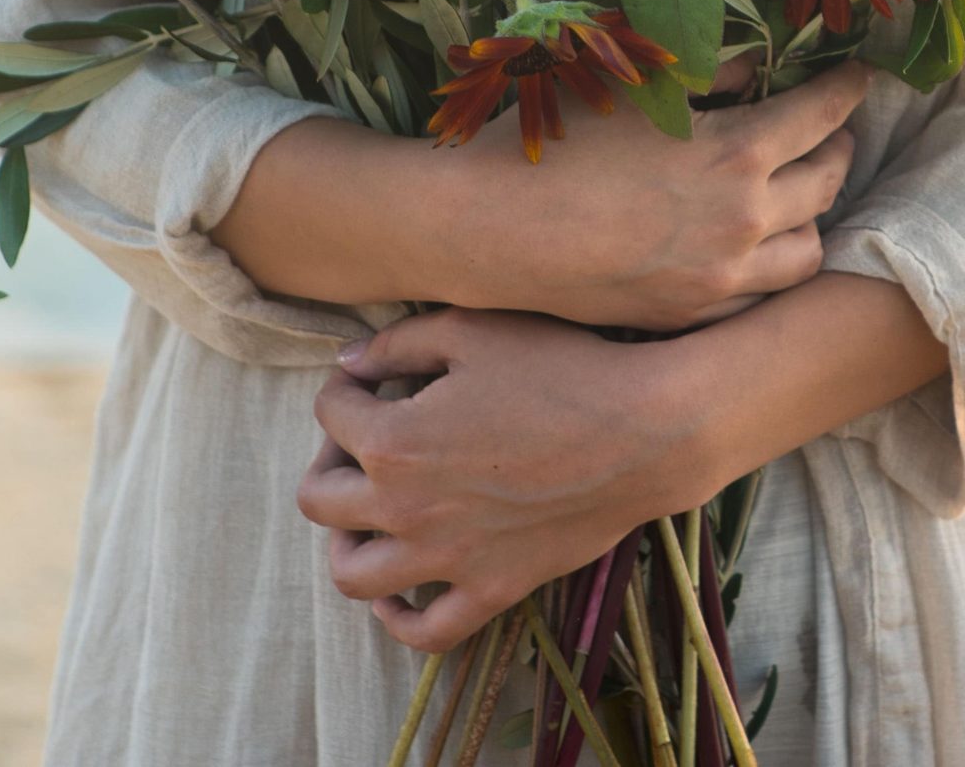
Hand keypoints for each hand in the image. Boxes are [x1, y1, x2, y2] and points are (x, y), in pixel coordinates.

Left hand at [298, 307, 709, 653]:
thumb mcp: (473, 331)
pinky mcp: (492, 590)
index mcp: (392, 441)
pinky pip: (424, 631)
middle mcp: (405, 509)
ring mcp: (447, 560)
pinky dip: (398, 617)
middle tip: (366, 440)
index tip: (373, 379)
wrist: (645, 432)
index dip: (345, 387)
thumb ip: (397, 344)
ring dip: (347, 541)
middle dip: (330, 460)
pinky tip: (401, 588)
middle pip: (319, 499)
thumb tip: (349, 362)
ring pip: (352, 575)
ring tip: (373, 513)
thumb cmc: (562, 368)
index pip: (330, 412)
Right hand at [429, 57, 868, 330]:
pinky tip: (755, 249)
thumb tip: (759, 73)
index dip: (848, 90)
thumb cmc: (555, 140)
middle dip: (839, 148)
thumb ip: (711, 75)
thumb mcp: (636, 85)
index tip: (861, 77)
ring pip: (807, 251)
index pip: (823, 115)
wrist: (488, 228)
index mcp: (737, 153)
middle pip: (827, 182)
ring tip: (798, 195)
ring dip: (812, 216)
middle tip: (833, 132)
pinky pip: (759, 298)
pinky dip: (770, 268)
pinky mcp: (689, 316)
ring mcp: (720, 280)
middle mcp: (744, 222)